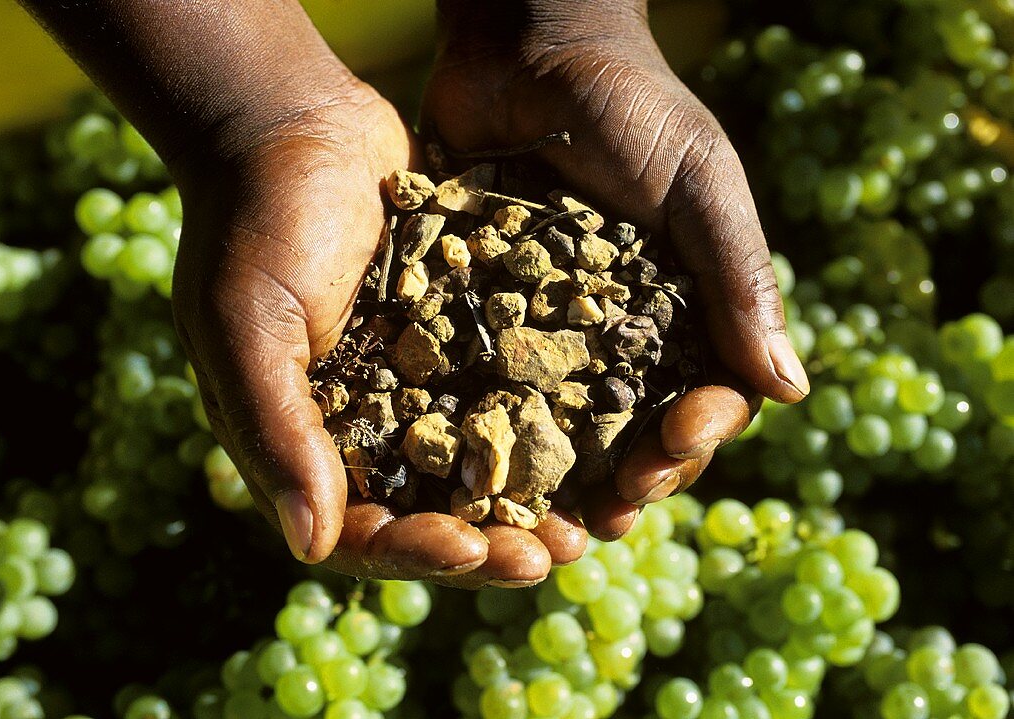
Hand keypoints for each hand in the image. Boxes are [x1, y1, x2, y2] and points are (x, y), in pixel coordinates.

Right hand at [170, 79, 587, 586]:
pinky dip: (546, 422)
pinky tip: (598, 434)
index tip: (473, 550)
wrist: (296, 125)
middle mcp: (365, 427)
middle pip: (434, 514)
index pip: (361, 530)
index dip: (417, 554)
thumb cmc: (252, 226)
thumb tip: (309, 548)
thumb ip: (277, 433)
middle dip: (492, 543)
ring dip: (532, 498)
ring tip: (591, 519)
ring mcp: (416, 384)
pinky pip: (506, 393)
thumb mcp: (248, 330)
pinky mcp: (459, 338)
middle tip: (554, 556)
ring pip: (481, 465)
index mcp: (306, 442)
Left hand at [424, 1, 809, 536]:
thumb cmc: (629, 105)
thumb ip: (737, 278)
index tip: (674, 448)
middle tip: (602, 520)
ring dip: (552, 485)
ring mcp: (543, 331)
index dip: (693, 436)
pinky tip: (466, 474)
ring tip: (537, 527)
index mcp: (681, 312)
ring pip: (554, 431)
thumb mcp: (696, 182)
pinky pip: (481, 386)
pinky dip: (479, 435)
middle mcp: (614, 334)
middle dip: (624, 480)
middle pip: (626, 432)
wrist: (525, 48)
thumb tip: (790, 391)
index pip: (701, 398)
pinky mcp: (478, 316)